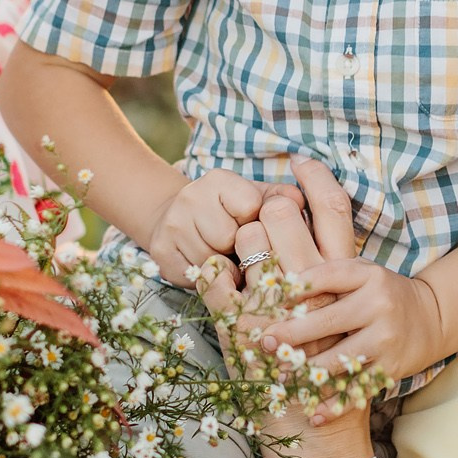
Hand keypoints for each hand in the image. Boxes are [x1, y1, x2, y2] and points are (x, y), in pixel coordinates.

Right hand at [142, 169, 279, 298]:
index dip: (255, 222)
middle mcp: (190, 196)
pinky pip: (194, 276)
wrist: (180, 220)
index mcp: (218, 180)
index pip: (250, 207)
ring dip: (224, 265)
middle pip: (229, 238)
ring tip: (223, 255)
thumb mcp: (257, 199)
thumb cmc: (230, 213)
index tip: (249, 222)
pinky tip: (207, 264)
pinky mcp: (159, 251)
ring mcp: (171, 224)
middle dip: (238, 247)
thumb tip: (297, 201)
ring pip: (212, 260)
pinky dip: (206, 277)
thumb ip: (281, 199)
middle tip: (235, 245)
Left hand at [251, 158, 441, 391]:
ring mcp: (384, 337)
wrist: (431, 319)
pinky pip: (356, 388)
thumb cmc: (375, 292)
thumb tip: (282, 194)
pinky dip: (333, 404)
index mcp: (363, 273)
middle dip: (293, 332)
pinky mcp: (389, 366)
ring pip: (340, 357)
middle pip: (328, 318)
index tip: (269, 293)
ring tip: (280, 378)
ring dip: (307, 371)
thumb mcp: (353, 267)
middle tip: (262, 341)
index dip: (297, 285)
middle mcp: (376, 302)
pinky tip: (312, 414)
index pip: (326, 275)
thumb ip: (318, 249)